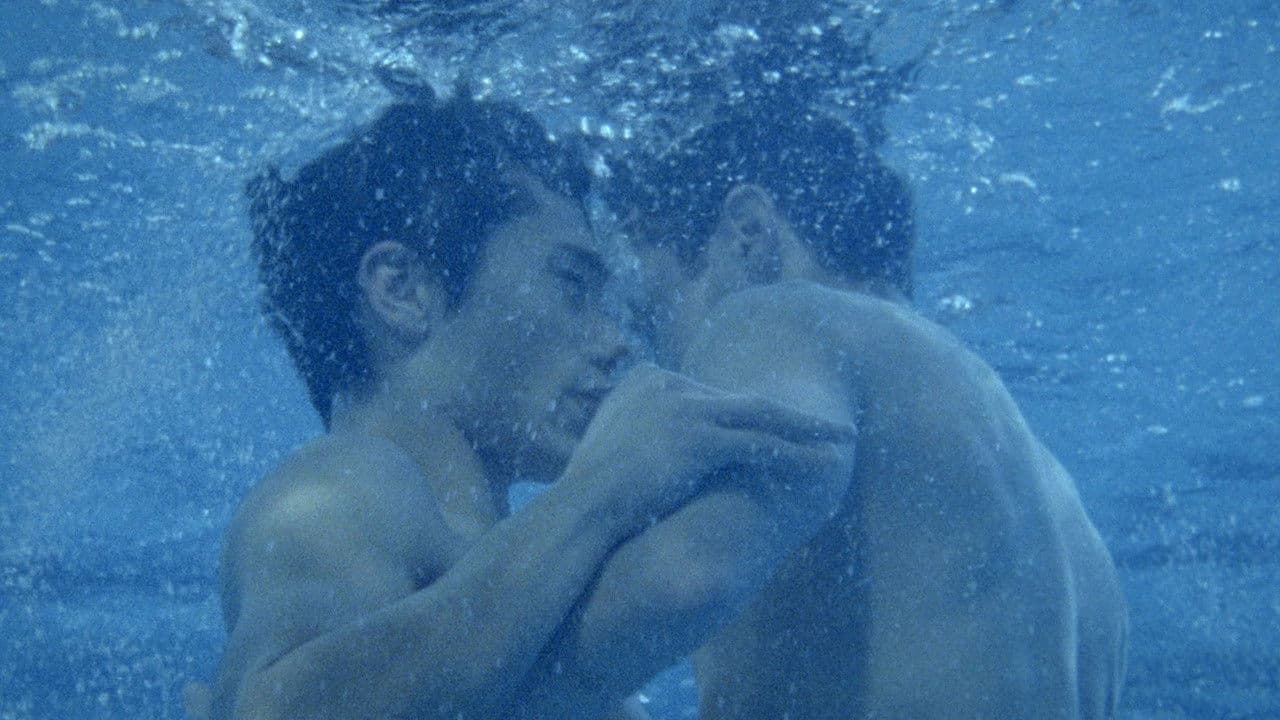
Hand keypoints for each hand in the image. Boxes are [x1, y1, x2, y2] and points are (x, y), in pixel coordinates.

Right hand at [565, 363, 853, 530]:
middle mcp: (668, 383)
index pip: (714, 396)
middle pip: (744, 401)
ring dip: (807, 430)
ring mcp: (685, 407)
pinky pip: (760, 446)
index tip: (783, 424)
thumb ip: (646, 426)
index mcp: (648, 377)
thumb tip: (669, 440)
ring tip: (842, 437)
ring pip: (762, 418)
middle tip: (828, 423)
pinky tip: (825, 463)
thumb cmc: (595, 491)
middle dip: (790, 415)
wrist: (580, 511)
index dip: (752, 414)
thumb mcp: (618, 442)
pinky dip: (796, 455)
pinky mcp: (698, 437)